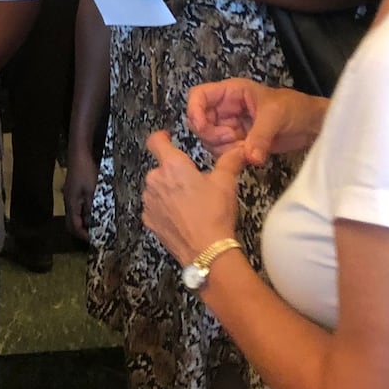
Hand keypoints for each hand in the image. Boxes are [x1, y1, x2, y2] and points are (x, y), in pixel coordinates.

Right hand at [63, 145, 96, 241]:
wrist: (79, 155)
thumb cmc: (86, 172)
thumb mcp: (93, 191)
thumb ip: (93, 208)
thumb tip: (95, 223)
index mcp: (71, 204)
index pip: (75, 227)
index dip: (84, 235)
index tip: (95, 240)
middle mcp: (68, 202)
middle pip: (70, 224)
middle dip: (81, 232)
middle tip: (94, 235)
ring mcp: (68, 197)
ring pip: (73, 216)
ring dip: (82, 223)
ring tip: (95, 225)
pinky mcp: (71, 192)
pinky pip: (75, 209)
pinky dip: (83, 214)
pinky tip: (92, 212)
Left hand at [141, 131, 242, 265]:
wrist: (206, 250)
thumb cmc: (214, 214)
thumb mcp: (226, 182)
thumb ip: (230, 161)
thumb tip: (239, 150)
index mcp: (172, 166)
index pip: (155, 141)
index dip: (161, 137)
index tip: (167, 138)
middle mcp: (155, 180)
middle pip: (160, 168)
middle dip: (174, 173)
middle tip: (193, 183)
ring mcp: (149, 202)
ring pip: (157, 188)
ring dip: (168, 191)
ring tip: (189, 203)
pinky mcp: (149, 220)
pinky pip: (155, 207)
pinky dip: (165, 209)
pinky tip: (182, 216)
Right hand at [185, 78, 325, 166]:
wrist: (313, 126)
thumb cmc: (296, 109)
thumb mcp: (276, 116)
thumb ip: (260, 136)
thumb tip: (249, 157)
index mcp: (231, 92)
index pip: (199, 96)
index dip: (195, 110)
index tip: (203, 127)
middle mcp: (226, 109)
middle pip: (200, 122)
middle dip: (213, 135)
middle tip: (233, 140)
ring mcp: (231, 127)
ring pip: (210, 140)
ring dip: (223, 149)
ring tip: (245, 149)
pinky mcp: (239, 143)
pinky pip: (223, 152)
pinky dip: (231, 157)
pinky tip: (248, 156)